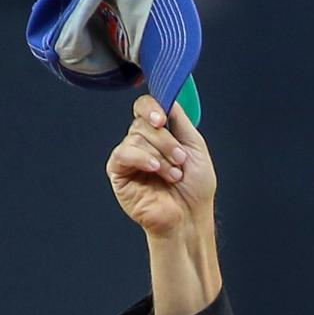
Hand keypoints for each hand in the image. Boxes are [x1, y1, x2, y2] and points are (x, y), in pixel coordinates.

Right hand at [108, 95, 216, 241]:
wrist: (190, 217)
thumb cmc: (195, 188)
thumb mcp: (194, 145)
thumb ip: (179, 119)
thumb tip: (168, 97)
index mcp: (158, 134)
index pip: (145, 107)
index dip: (151, 107)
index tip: (163, 119)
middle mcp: (141, 143)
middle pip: (141, 122)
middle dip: (165, 140)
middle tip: (180, 159)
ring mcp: (129, 158)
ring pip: (135, 137)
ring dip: (160, 155)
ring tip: (173, 174)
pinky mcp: (119, 173)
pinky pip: (123, 154)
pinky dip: (142, 158)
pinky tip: (155, 169)